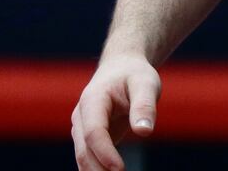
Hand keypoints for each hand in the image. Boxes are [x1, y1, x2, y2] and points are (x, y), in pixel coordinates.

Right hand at [71, 54, 161, 170]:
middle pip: (84, 150)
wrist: (121, 68)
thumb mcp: (146, 83)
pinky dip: (98, 170)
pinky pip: (90, 158)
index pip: (93, 132)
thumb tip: (144, 132)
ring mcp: (81, 128)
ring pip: (83, 157)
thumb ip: (144, 105)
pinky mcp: (87, 138)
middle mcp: (81, 116)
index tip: (120, 169)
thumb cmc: (134, 74)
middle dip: (98, 170)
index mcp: (93, 100)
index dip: (105, 152)